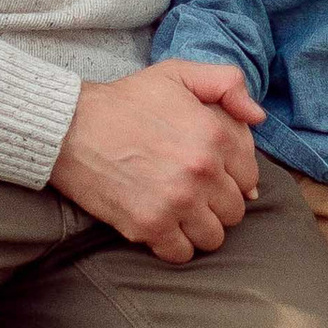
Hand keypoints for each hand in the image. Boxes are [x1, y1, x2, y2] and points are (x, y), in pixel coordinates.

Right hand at [53, 57, 263, 262]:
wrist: (69, 127)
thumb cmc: (124, 101)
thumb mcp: (177, 74)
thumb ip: (226, 84)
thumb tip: (258, 116)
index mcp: (215, 135)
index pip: (250, 177)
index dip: (232, 178)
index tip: (212, 176)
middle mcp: (202, 171)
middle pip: (234, 210)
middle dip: (217, 204)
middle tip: (193, 194)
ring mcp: (177, 202)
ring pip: (213, 237)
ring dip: (199, 228)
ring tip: (180, 213)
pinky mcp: (150, 226)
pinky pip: (181, 253)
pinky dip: (174, 246)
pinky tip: (162, 228)